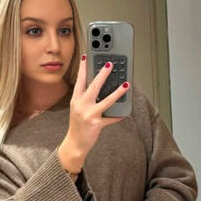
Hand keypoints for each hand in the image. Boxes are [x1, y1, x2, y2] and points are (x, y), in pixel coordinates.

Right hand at [58, 56, 128, 171]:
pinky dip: (118, 116)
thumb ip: (86, 98)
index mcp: (76, 100)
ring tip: (126, 85)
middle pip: (94, 86)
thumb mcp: (78, 109)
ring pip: (106, 101)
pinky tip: (124, 113)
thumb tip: (100, 88)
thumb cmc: (78, 125)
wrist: (75, 143)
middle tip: (110, 64)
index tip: (86, 56)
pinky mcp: (96, 124)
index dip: (82, 68)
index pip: (79, 80)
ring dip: (117, 92)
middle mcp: (81, 105)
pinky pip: (110, 118)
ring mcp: (89, 114)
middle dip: (103, 74)